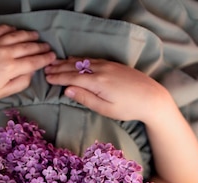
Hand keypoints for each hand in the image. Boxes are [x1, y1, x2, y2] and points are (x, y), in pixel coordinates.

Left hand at [0, 24, 55, 110]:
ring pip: (17, 35)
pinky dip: (11, 29)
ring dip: (29, 35)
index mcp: (11, 68)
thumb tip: (30, 73)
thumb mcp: (3, 93)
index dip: (45, 58)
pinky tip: (15, 31)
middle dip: (40, 47)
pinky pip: (2, 29)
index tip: (53, 57)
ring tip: (36, 37)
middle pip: (28, 46)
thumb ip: (20, 83)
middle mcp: (5, 52)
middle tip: (48, 47)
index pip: (34, 61)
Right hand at [45, 58, 167, 122]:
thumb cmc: (128, 108)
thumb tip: (67, 90)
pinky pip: (91, 60)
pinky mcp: (113, 64)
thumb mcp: (105, 109)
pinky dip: (79, 60)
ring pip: (83, 62)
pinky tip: (75, 61)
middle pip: (75, 67)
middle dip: (59, 68)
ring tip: (55, 63)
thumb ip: (85, 99)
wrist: (151, 97)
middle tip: (46, 69)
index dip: (58, 77)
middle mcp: (101, 70)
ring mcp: (108, 65)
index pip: (72, 78)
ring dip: (67, 62)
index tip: (46, 78)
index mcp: (97, 82)